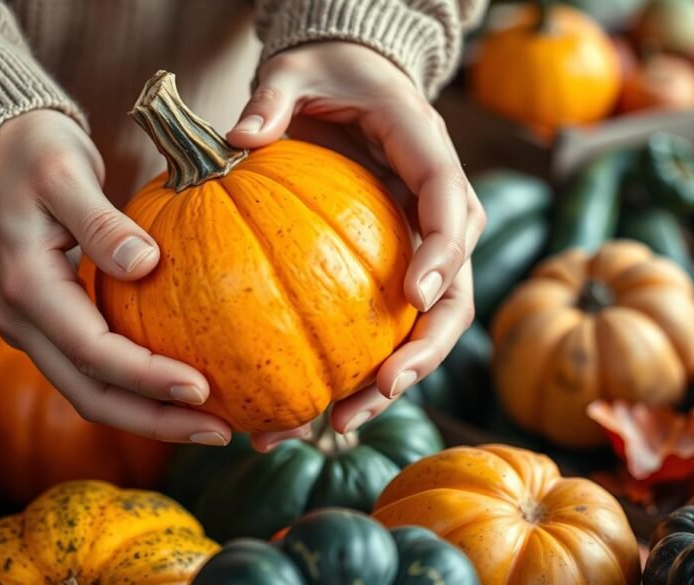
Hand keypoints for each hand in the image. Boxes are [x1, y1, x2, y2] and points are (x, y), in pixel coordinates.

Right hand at [0, 110, 230, 445]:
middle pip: (91, 394)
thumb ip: (100, 221)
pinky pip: (96, 369)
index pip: (93, 353)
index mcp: (26, 288)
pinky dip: (137, 387)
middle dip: (155, 420)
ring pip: (91, 390)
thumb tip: (145, 263)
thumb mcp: (63, 170)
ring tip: (209, 422)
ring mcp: (34, 327)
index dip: (148, 377)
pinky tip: (181, 386)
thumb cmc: (25, 150)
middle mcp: (23, 321)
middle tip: (218, 431)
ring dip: (148, 412)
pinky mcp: (51, 322)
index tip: (202, 389)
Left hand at [228, 42, 484, 450]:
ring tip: (340, 421)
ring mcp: (420, 241)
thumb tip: (238, 136)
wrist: (353, 77)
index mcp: (428, 152)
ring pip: (428, 322)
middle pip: (454, 288)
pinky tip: (316, 406)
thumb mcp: (298, 69)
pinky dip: (362, 365)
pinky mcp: (396, 263)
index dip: (440, 254)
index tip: (415, 298)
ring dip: (394, 376)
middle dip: (426, 346)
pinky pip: (388, 321)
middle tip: (382, 388)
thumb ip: (274, 96)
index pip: (449, 207)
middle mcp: (437, 206)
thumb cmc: (330, 71)